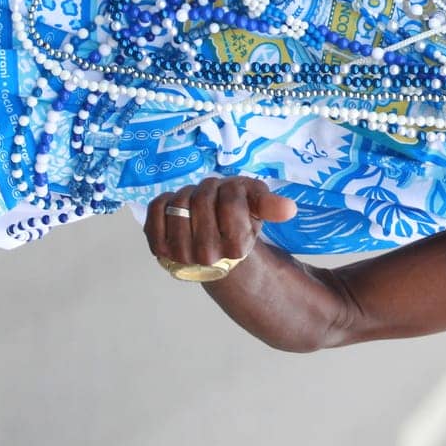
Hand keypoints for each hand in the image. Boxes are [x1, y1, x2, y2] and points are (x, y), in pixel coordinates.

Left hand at [144, 176, 297, 270]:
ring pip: (178, 203)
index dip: (231, 189)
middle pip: (202, 199)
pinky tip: (176, 208)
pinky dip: (165, 200)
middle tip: (213, 198)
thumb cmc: (236, 221)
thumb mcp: (257, 207)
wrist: (213, 247)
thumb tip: (289, 208)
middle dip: (208, 189)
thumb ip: (271, 206)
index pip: (231, 200)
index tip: (233, 197)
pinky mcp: (158, 248)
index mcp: (237, 248)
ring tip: (196, 204)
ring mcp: (179, 254)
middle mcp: (207, 256)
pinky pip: (156, 209)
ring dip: (187, 194)